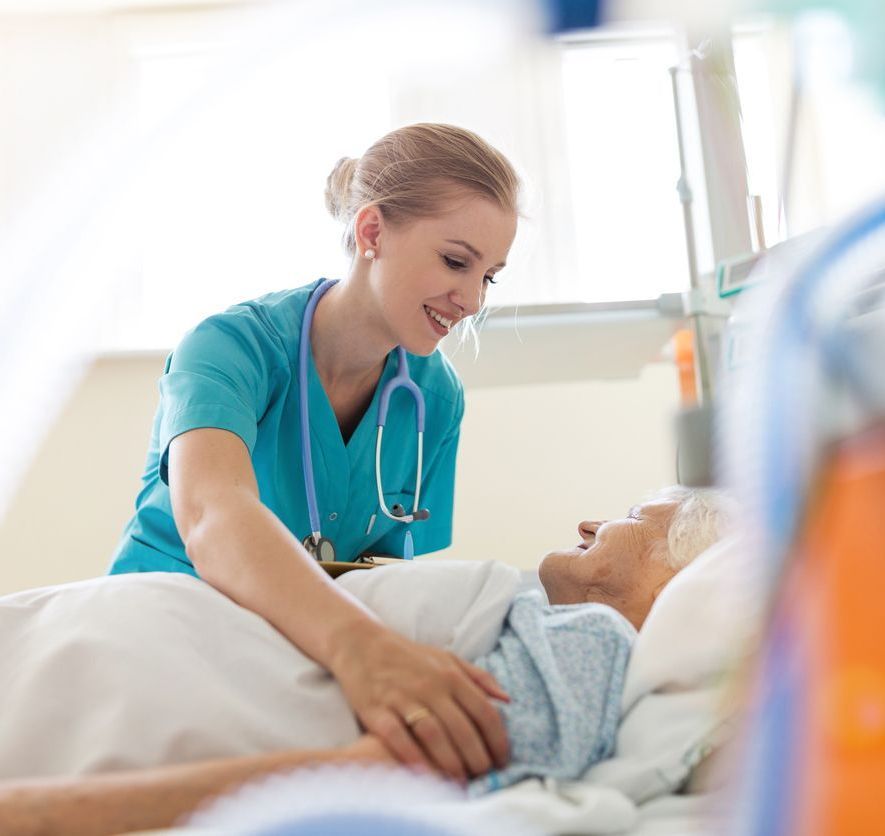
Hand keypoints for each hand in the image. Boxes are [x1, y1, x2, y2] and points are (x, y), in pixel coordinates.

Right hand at [329, 625, 509, 782]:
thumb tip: (507, 699)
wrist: (361, 645)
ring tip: (461, 782)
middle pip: (462, 728)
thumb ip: (478, 677)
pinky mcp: (377, 710)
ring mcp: (403, 698)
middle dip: (478, 758)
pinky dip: (413, 757)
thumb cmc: (409, 656)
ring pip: (434, 735)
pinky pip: (398, 738)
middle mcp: (430, 686)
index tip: (503, 760)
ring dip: (451, 762)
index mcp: (450, 675)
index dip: (498, 739)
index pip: (484, 711)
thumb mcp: (447, 658)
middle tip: (484, 776)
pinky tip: (424, 775)